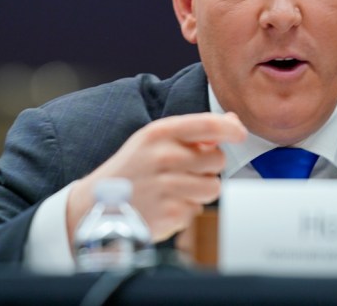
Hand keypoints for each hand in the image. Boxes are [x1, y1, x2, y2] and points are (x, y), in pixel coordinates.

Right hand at [66, 112, 246, 241]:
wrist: (96, 206)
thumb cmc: (133, 169)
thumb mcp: (153, 141)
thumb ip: (192, 132)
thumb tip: (232, 122)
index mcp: (159, 133)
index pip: (208, 124)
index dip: (231, 129)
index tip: (239, 133)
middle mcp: (164, 157)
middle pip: (217, 160)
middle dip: (208, 167)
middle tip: (185, 171)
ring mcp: (167, 187)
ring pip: (213, 187)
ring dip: (201, 190)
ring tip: (176, 190)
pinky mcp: (170, 214)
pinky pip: (198, 210)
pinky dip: (186, 210)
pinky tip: (166, 205)